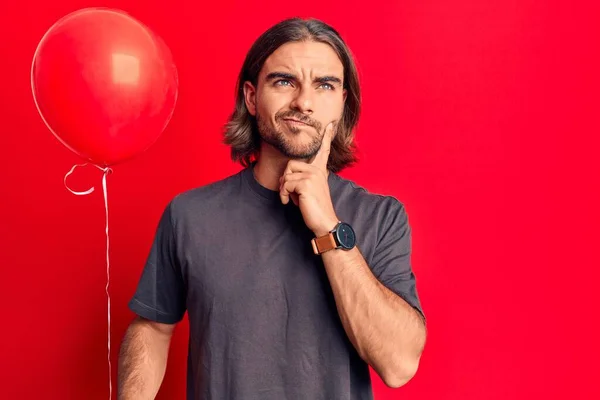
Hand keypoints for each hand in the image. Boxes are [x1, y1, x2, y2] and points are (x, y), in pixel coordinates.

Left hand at [279, 122, 339, 236]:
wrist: (324, 222)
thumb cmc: (315, 208)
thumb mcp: (309, 190)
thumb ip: (302, 179)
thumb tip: (285, 177)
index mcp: (321, 171)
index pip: (323, 151)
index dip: (326, 137)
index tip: (330, 124)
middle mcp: (318, 170)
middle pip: (290, 165)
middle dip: (285, 180)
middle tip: (291, 194)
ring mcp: (313, 176)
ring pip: (286, 175)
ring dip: (284, 190)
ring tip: (292, 199)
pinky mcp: (306, 183)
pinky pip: (285, 184)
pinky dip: (283, 194)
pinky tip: (289, 202)